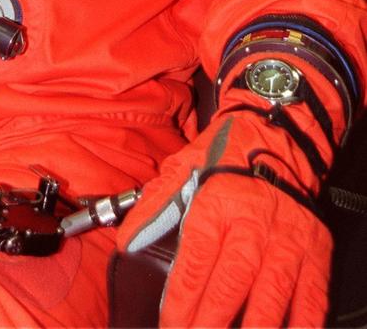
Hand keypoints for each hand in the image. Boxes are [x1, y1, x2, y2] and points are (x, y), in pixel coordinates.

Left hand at [115, 106, 331, 326]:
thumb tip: (126, 241)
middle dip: (212, 322)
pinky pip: (311, 295)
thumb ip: (155, 207)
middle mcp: (253, 222)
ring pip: (272, 295)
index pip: (195, 263)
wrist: (278, 133)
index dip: (182, 302)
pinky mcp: (315, 248)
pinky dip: (301, 322)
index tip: (171, 326)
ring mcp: (288, 237)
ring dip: (255, 327)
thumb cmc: (225, 155)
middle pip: (231, 283)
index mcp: (216, 203)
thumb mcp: (183, 168)